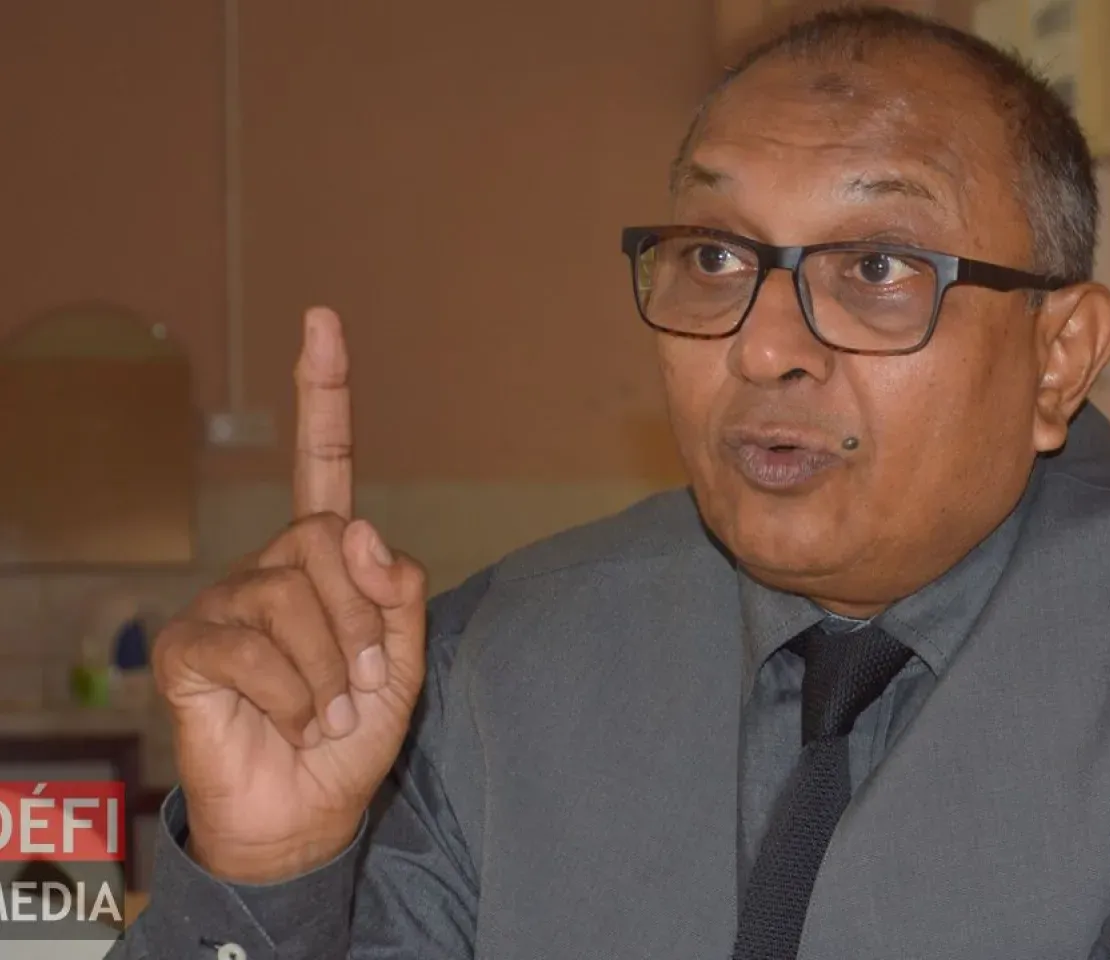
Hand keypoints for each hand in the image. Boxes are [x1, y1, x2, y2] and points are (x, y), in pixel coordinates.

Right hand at [152, 307, 428, 883]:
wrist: (307, 811)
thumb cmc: (351, 733)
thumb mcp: (403, 661)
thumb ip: (397, 591)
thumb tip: (357, 525)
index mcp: (323, 562)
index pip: (322, 463)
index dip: (324, 394)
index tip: (322, 320)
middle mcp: (269, 567)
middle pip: (328, 538)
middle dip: (364, 622)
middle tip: (360, 687)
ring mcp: (223, 600)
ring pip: (296, 594)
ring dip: (333, 670)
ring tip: (322, 711)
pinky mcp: (188, 645)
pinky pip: (255, 645)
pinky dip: (293, 695)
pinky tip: (287, 720)